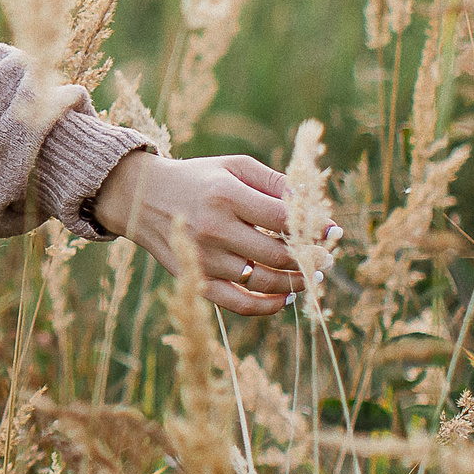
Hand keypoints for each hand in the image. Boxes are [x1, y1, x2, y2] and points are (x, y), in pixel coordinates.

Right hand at [90, 150, 334, 316]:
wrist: (141, 197)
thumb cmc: (196, 178)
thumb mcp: (233, 167)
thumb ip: (273, 181)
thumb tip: (311, 205)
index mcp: (226, 196)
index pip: (282, 218)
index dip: (314, 227)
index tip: (333, 231)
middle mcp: (215, 229)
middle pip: (278, 254)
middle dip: (310, 258)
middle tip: (326, 258)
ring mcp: (205, 258)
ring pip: (263, 281)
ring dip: (295, 283)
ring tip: (310, 276)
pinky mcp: (196, 279)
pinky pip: (238, 304)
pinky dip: (267, 306)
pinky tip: (284, 299)